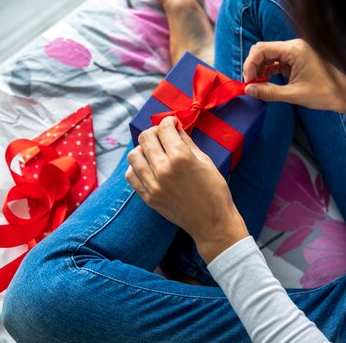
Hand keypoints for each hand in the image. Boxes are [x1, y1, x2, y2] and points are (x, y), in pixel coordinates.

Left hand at [125, 116, 248, 262]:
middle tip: (163, 135)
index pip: (164, 128)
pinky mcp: (148, 197)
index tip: (172, 124)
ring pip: (134, 155)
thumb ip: (187, 143)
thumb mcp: (205, 161)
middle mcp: (164, 169)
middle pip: (145, 137)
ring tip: (154, 152)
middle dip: (155, 131)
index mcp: (181, 157)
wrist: (212, 222)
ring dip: (143, 148)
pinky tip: (147, 167)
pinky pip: (131, 175)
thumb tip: (176, 129)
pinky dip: (136, 167)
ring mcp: (153, 184)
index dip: (169, 122)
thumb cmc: (215, 191)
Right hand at [243, 39, 345, 118]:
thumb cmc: (324, 93)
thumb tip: (248, 90)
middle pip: (263, 50)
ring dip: (260, 69)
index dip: (250, 64)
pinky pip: (277, 61)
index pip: (261, 49)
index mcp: (294, 50)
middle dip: (253, 66)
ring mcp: (295, 52)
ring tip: (257, 85)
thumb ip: (268, 92)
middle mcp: (294, 46)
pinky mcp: (296, 59)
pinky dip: (269, 71)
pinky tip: (266, 83)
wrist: (344, 94)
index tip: (248, 81)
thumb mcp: (293, 95)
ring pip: (269, 55)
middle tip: (250, 84)